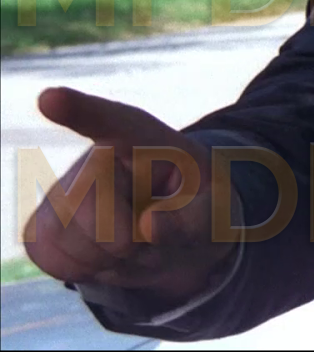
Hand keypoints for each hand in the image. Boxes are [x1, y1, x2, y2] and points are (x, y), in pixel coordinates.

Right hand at [23, 87, 235, 306]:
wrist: (176, 236)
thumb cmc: (198, 211)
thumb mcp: (215, 212)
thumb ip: (193, 219)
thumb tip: (148, 225)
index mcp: (147, 140)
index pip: (112, 121)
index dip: (79, 109)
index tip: (49, 98)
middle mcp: (97, 157)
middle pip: (89, 204)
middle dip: (125, 238)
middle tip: (151, 232)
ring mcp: (63, 190)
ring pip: (68, 237)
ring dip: (108, 258)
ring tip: (132, 242)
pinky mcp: (42, 224)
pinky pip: (49, 258)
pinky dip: (84, 269)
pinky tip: (104, 254)